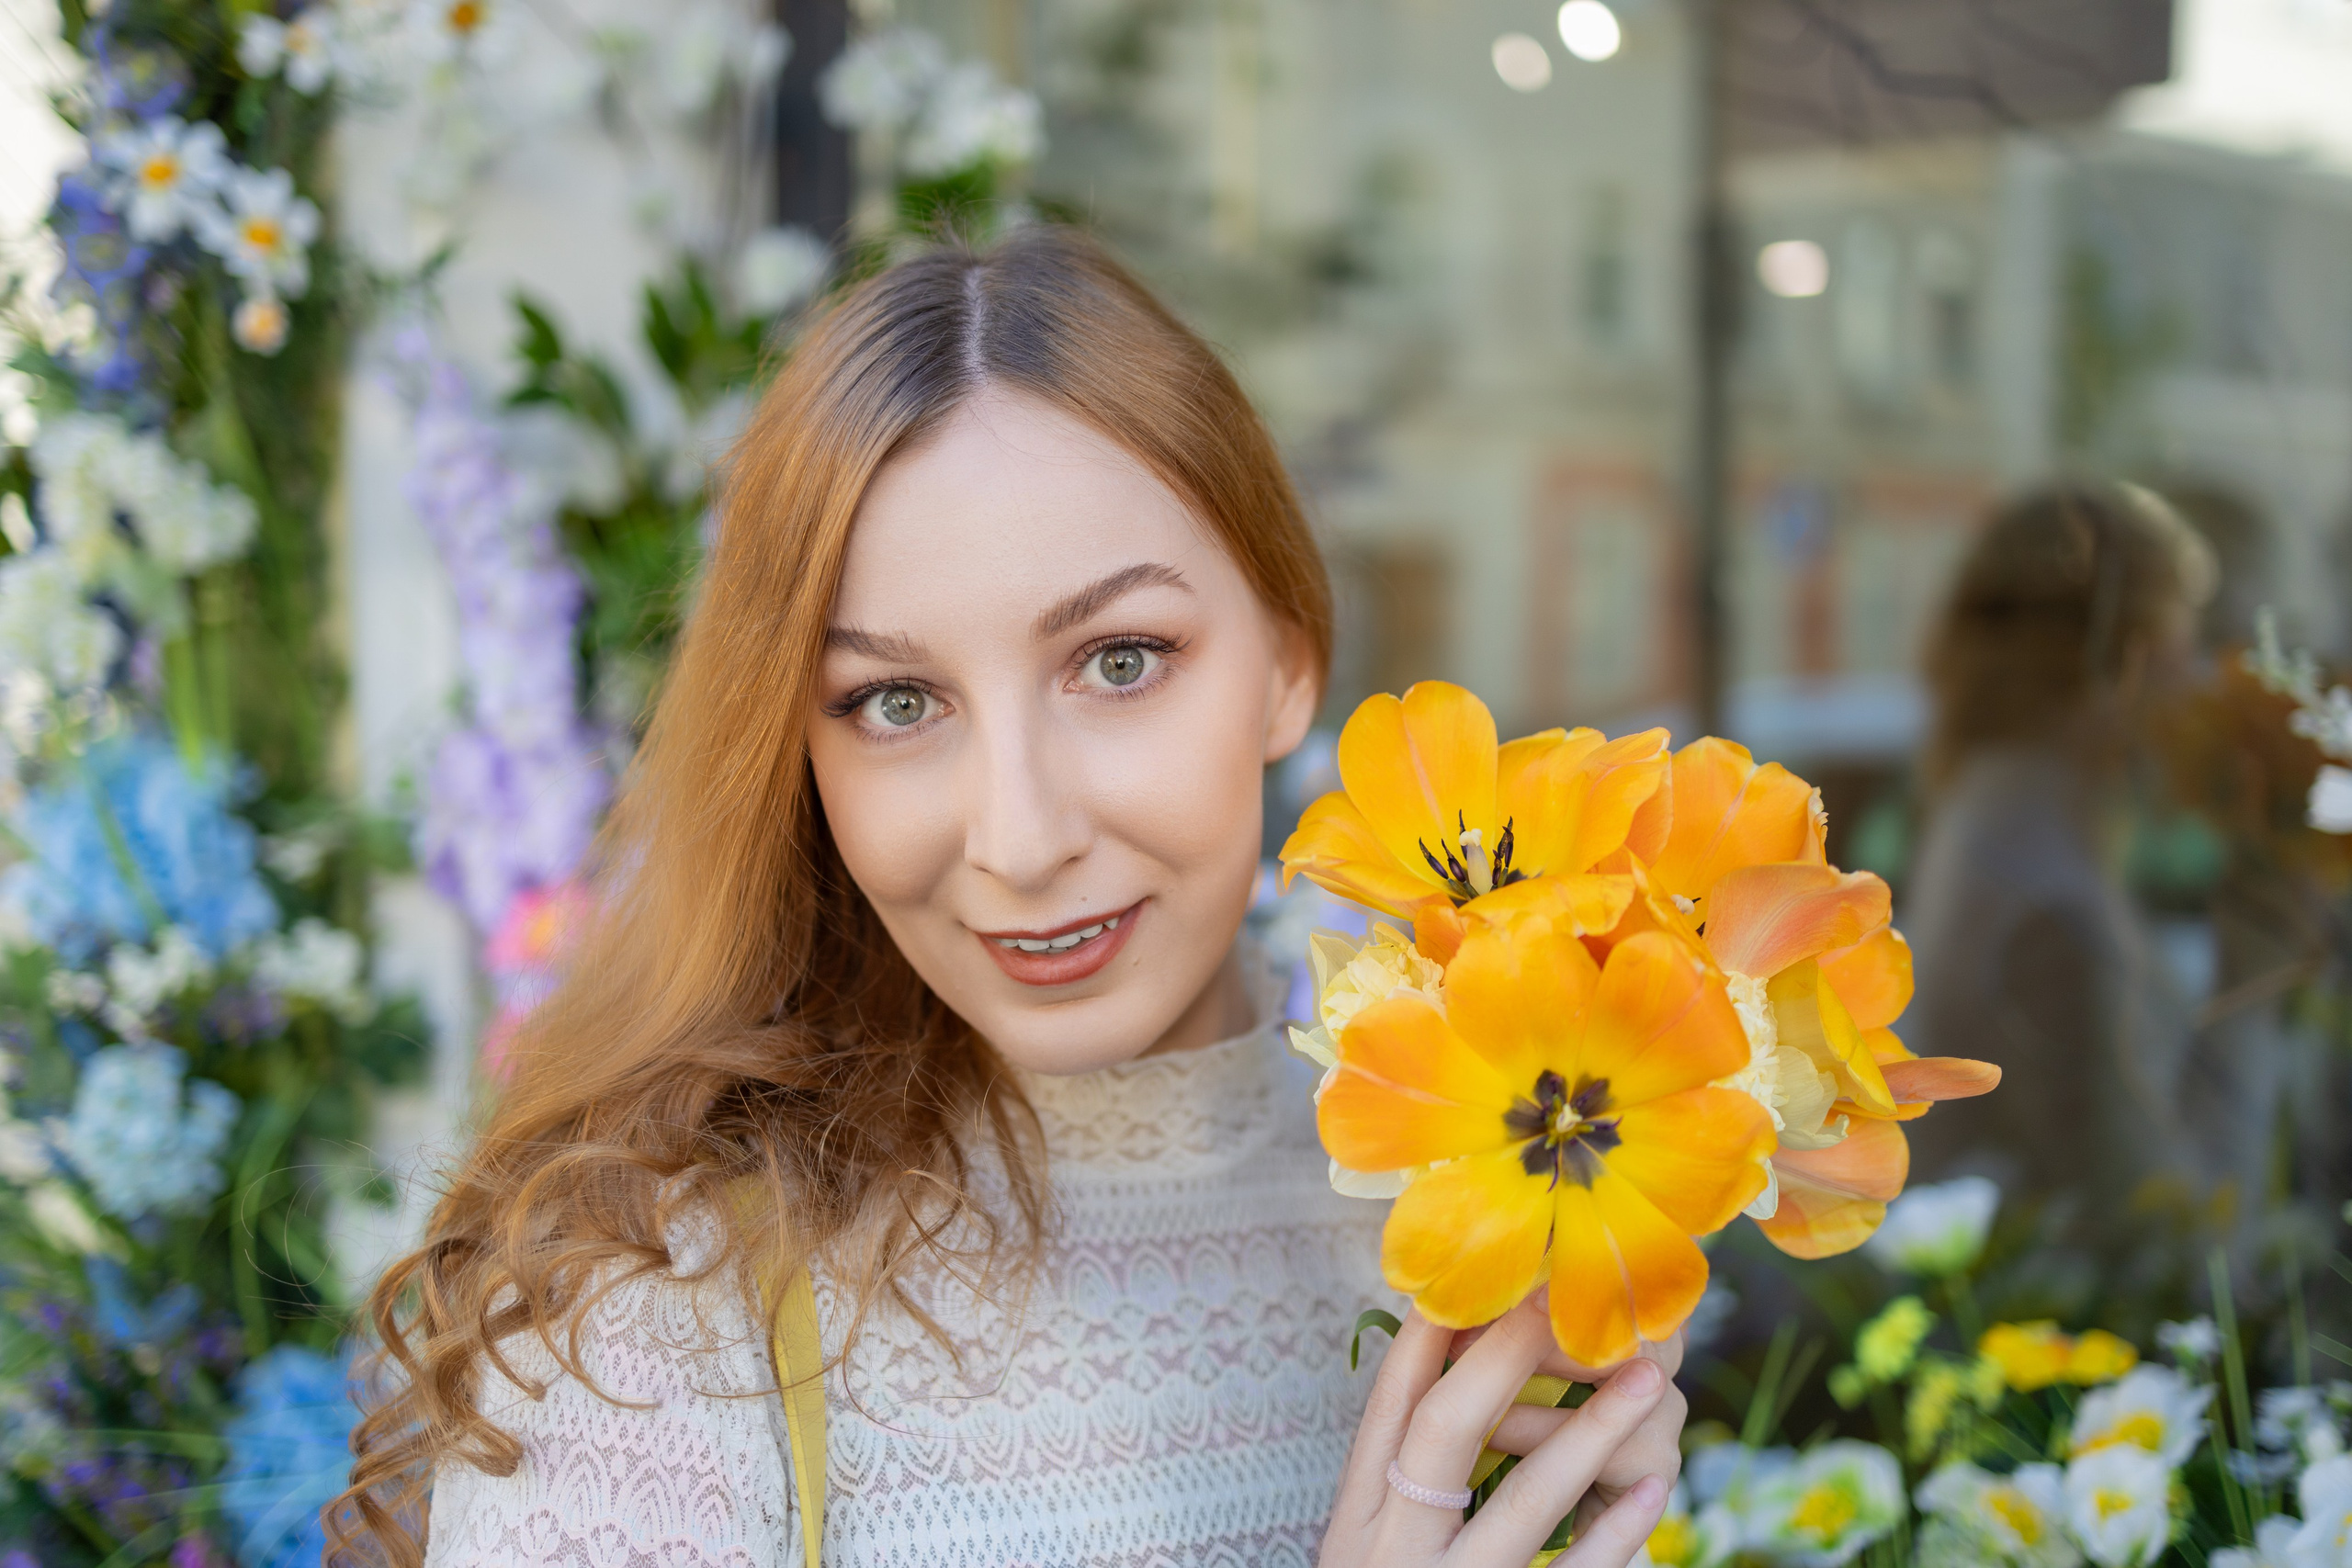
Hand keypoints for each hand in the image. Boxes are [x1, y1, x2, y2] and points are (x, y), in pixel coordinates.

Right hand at [1318, 1295, 1682, 1566]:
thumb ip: (1407, 1480)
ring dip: (1589, 1432)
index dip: (1430, 1336)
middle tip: (1561, 1302)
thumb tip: (1459, 1365)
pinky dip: (1615, 1534)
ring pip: (1519, 1506)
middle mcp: (1389, 1555)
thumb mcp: (1372, 1547)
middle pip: (1443, 1434)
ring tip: (1649, 1380)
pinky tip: (1656, 1490)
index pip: (1388, 1408)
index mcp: (1353, 1522)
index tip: (1484, 1273)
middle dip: (1505, 1357)